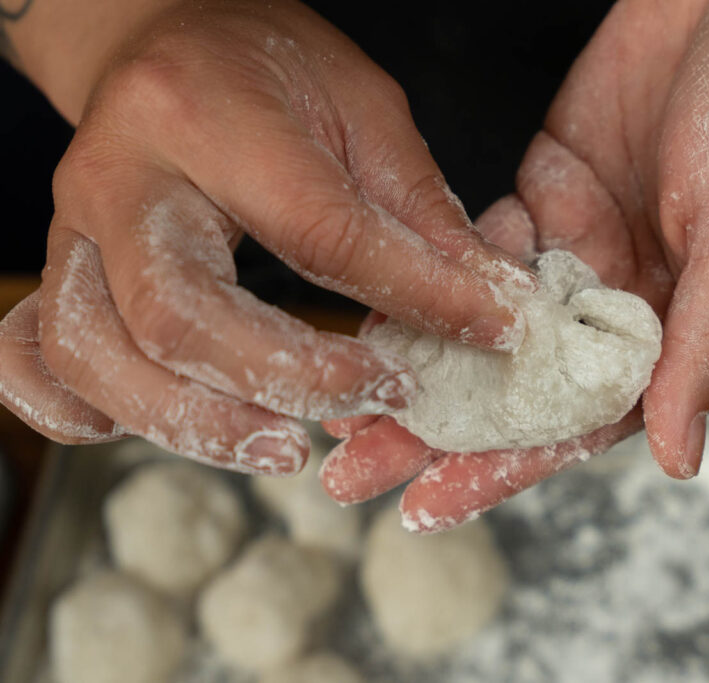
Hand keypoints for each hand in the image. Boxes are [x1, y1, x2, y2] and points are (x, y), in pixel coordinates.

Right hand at [0, 0, 527, 473]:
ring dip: (191, 422)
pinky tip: (162, 426)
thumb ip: (417, 206)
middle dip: (283, 380)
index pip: (318, 229)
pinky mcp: (56, 267)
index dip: (414, 293)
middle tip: (367, 405)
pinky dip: (83, 412)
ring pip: (96, 355)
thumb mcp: (362, 106)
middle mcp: (120, 176)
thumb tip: (487, 297)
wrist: (162, 37)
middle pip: (178, 314)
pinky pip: (32, 359)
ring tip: (282, 445)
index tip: (488, 328)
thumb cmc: (265, 67)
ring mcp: (70, 228)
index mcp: (207, 115)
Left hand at [319, 0, 708, 529]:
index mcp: (683, 331)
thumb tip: (679, 458)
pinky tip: (376, 306)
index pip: (586, 422)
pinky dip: (429, 277)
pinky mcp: (549, 194)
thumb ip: (708, 343)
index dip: (508, 466)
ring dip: (422, 361)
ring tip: (348, 402)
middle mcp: (624, 303)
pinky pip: (479, 248)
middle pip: (520, 387)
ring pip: (487, 325)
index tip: (433, 504)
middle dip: (440, 431)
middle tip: (358, 469)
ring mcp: (581, 249)